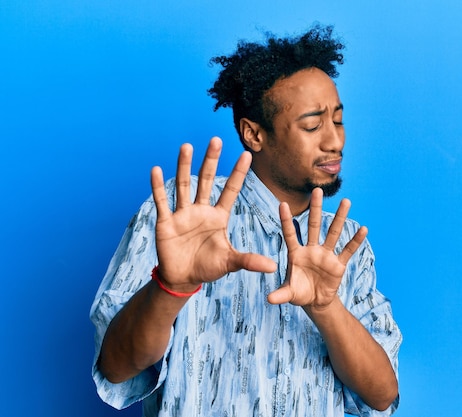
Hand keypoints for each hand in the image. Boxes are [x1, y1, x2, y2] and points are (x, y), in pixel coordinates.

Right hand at [151, 137, 276, 291]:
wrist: (183, 279)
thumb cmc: (207, 267)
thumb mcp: (230, 263)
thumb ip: (249, 261)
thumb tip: (273, 268)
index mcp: (218, 216)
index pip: (231, 191)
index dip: (238, 173)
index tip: (247, 154)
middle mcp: (201, 210)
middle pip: (207, 180)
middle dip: (211, 161)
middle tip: (217, 140)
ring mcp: (183, 214)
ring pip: (184, 185)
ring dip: (184, 166)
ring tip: (187, 146)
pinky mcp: (166, 222)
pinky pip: (162, 202)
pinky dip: (158, 187)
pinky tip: (156, 170)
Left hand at [267, 188, 367, 309]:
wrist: (315, 301)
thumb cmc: (299, 293)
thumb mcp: (289, 293)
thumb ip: (280, 294)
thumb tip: (269, 299)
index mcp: (296, 254)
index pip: (290, 234)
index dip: (286, 220)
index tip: (282, 204)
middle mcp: (311, 250)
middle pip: (313, 225)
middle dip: (315, 208)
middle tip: (317, 190)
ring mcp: (326, 255)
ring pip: (333, 233)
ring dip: (339, 218)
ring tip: (346, 201)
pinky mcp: (338, 264)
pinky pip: (347, 250)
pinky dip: (355, 241)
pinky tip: (363, 229)